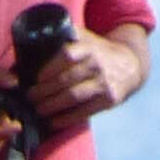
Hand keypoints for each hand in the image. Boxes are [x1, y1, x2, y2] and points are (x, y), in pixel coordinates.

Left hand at [25, 29, 145, 127]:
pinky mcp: (108, 99)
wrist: (130, 65)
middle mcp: (96, 64)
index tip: (37, 77)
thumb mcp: (86, 39)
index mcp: (88, 47)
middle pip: (66, 79)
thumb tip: (30, 44)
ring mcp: (103, 83)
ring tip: (38, 109)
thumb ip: (66, 38)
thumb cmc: (98, 53)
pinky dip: (67, 118)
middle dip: (44, 91)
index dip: (51, 67)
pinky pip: (84, 111)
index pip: (67, 55)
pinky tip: (54, 121)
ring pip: (73, 96)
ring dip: (52, 105)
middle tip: (30, 97)